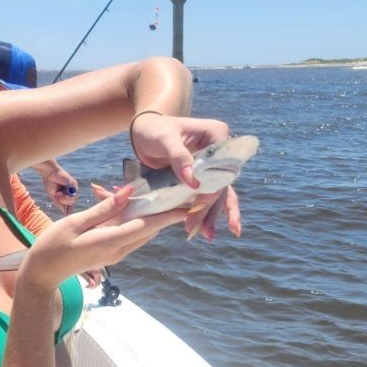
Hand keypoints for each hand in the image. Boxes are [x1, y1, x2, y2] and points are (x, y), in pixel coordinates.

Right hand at [18, 186, 184, 290]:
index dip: (167, 216)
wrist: (42, 275)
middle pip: (148, 229)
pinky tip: (128, 205)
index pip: (146, 226)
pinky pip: (129, 234)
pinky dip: (133, 220)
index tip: (186, 206)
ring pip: (140, 232)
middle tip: (176, 193)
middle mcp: (119, 250)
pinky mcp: (110, 253)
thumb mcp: (75, 223)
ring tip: (158, 195)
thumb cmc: (52, 246)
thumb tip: (128, 193)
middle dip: (163, 213)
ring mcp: (115, 254)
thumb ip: (104, 209)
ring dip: (148, 215)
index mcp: (111, 242)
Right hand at [34, 163, 78, 214]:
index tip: (67, 215)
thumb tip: (64, 212)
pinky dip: (67, 196)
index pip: (69, 203)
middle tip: (57, 197)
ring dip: (65, 200)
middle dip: (64, 203)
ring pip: (73, 200)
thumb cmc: (50, 183)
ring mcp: (73, 187)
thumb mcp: (54, 196)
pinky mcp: (74, 184)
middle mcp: (70, 191)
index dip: (68, 209)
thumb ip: (59, 203)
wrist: (49, 173)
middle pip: (71, 203)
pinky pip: (73, 195)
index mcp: (65, 193)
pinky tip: (62, 193)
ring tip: (58, 194)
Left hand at [126, 112, 242, 240]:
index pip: (220, 168)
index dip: (212, 189)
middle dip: (213, 209)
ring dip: (214, 215)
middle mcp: (219, 150)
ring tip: (208, 236)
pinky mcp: (202, 175)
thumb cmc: (154, 130)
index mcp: (217, 135)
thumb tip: (194, 183)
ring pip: (219, 193)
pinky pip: (208, 195)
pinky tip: (204, 230)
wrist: (145, 132)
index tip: (197, 206)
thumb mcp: (164, 140)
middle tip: (204, 232)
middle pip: (222, 183)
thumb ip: (179, 158)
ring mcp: (212, 164)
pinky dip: (206, 212)